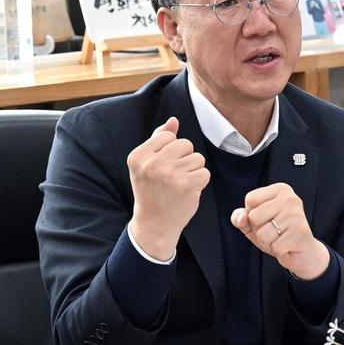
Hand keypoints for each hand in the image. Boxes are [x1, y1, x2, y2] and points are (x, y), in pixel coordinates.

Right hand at [127, 117, 209, 259]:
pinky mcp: (186, 185)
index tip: (162, 167)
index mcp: (138, 156)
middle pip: (186, 144)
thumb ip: (158, 140)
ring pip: (198, 158)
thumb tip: (173, 120)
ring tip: (180, 184)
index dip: (171, 151)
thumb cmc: (152, 191)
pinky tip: (188, 191)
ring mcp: (169, 174)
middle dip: (185, 159)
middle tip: (173, 177)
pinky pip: (205, 172)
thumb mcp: (147, 164)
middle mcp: (151, 163)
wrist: (154, 223)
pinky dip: (200, 181)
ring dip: (194, 170)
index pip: (168, 136)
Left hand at [231, 183, 330, 279]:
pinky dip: (278, 250)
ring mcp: (297, 214)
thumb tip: (240, 218)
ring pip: (263, 233)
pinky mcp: (300, 232)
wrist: (303, 253)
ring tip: (281, 238)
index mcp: (280, 189)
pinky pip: (275, 246)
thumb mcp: (254, 224)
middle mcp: (290, 198)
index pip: (250, 199)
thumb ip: (240, 217)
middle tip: (275, 231)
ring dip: (268, 242)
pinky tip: (288, 246)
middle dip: (259, 230)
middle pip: (254, 216)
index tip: (268, 219)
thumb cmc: (277, 234)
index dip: (252, 215)